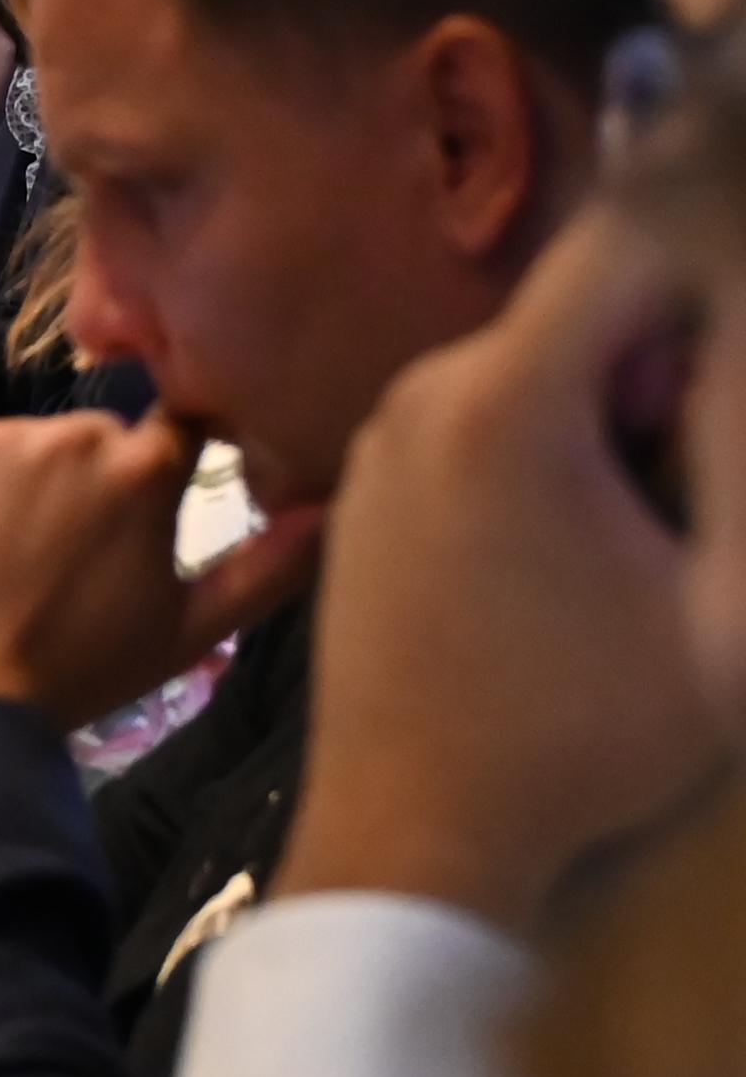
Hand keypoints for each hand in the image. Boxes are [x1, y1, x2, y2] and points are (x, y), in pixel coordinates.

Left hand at [0, 412, 322, 734]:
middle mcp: (73, 434)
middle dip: (90, 486)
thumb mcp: (190, 632)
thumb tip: (335, 505)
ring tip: (4, 562)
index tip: (136, 512)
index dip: (159, 472)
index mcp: (146, 472)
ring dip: (24, 484)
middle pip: (96, 441)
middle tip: (63, 563)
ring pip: (27, 444)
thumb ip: (271, 565)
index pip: (179, 429)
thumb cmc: (78, 674)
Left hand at [278, 207, 726, 926]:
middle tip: (687, 502)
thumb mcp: (729, 599)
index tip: (728, 388)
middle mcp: (423, 394)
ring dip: (614, 424)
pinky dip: (547, 461)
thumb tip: (728, 340)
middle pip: (591, 312)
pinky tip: (571, 565)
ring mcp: (381, 443)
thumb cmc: (584, 734)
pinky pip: (482, 426)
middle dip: (671, 371)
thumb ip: (738, 442)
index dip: (717, 266)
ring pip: (541, 371)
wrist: (413, 836)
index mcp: (505, 397)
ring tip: (636, 545)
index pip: (636, 241)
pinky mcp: (366, 491)